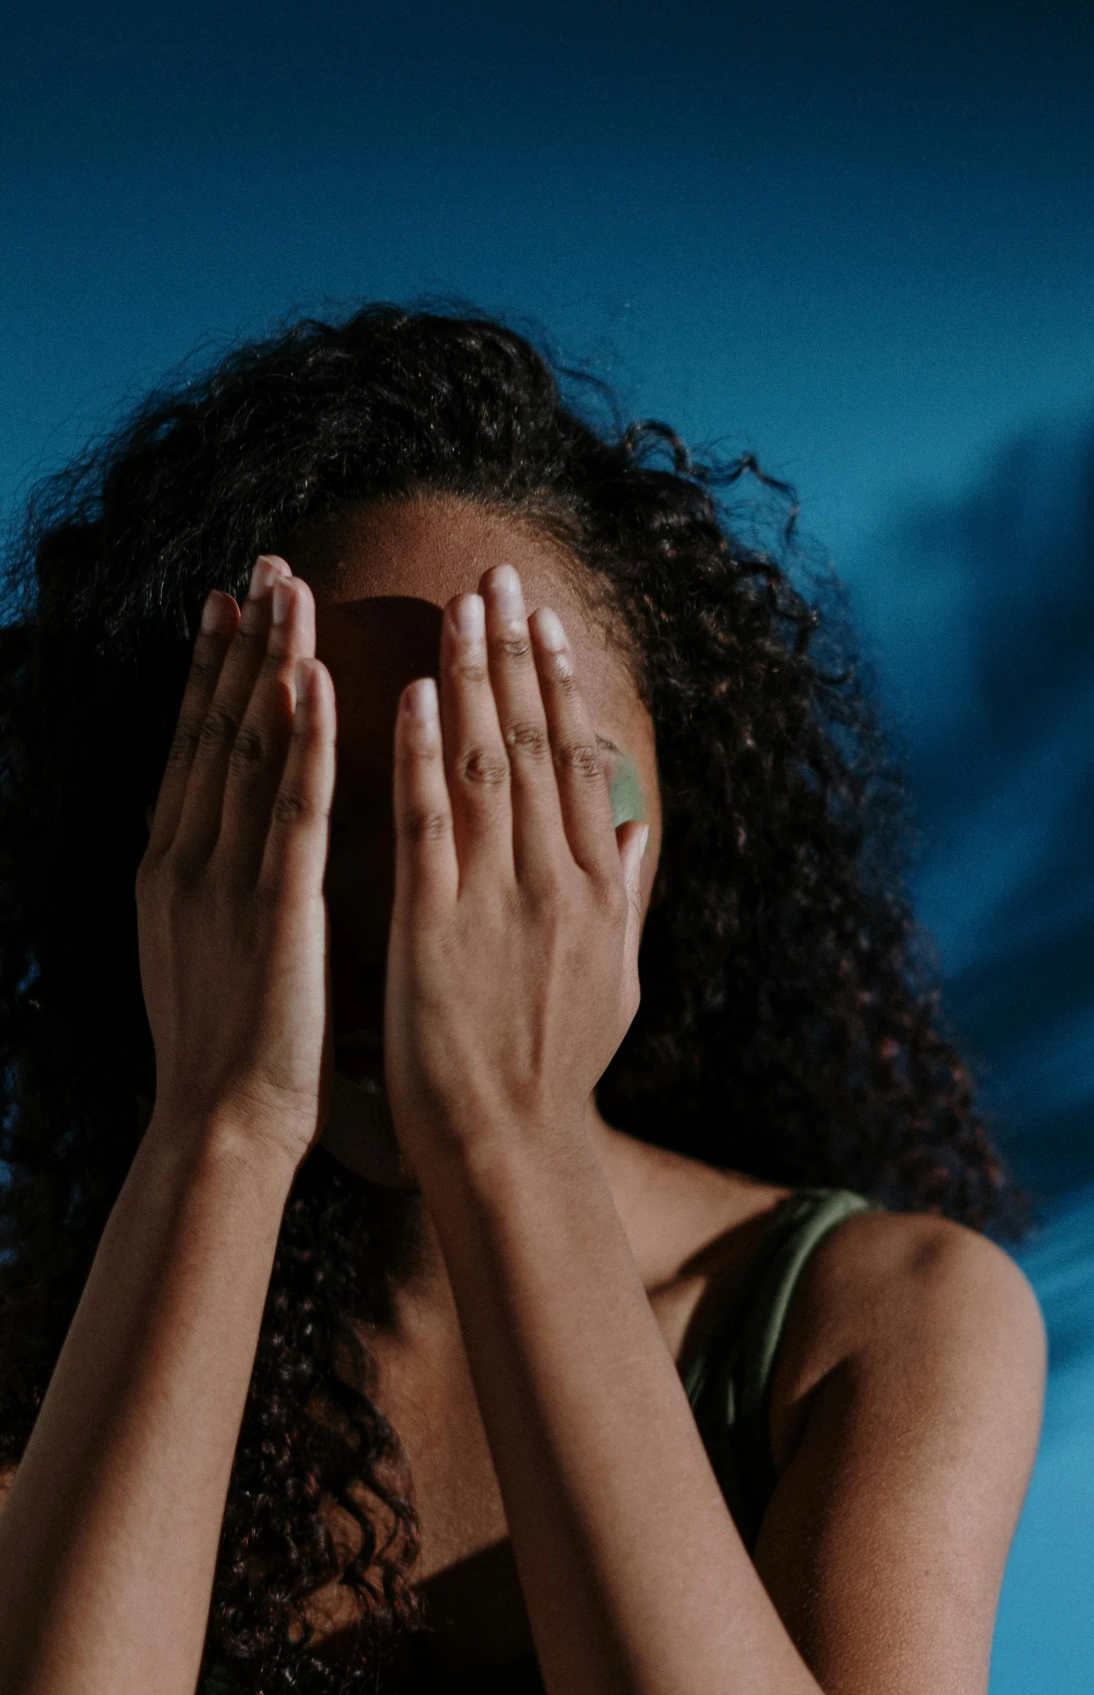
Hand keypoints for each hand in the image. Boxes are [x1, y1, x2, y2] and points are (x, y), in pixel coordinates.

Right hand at [137, 559, 336, 1164]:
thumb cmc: (240, 1055)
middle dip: (239, 642)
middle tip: (261, 563)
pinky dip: (304, 741)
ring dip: (269, 663)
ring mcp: (225, 881)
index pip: (198, 746)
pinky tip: (315, 681)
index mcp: (176, 869)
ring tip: (286, 589)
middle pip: (215, 728)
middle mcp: (188, 860)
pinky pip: (291, 810)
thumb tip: (264, 842)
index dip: (214, 669)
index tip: (231, 600)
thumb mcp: (228, 950)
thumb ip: (243, 886)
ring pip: (248, 750)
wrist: (222, 1131)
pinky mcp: (276, 910)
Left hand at [384, 563, 647, 1174]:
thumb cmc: (557, 1071)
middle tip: (496, 576)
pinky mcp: (435, 926)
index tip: (545, 623)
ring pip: (484, 765)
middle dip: (513, 652)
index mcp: (599, 890)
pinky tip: (404, 694)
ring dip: (467, 678)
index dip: (559, 685)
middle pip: (534, 744)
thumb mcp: (616, 982)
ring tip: (454, 607)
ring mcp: (497, 900)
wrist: (510, 1143)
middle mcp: (556, 881)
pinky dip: (417, 755)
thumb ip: (628, 895)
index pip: (580, 763)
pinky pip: (426, 824)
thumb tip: (638, 823)